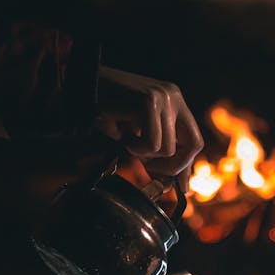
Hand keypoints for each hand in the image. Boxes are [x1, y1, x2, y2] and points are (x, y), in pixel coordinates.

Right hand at [97, 65, 203, 192]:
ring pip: (168, 149)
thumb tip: (175, 183)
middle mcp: (173, 96)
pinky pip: (152, 144)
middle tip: (151, 170)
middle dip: (174, 167)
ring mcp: (162, 97)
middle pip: (194, 145)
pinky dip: (136, 148)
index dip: (186, 165)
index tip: (181, 186)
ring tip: (127, 141)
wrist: (80, 88)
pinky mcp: (148, 102)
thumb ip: (157, 154)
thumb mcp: (137, 134)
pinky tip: (123, 136)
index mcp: (174, 101)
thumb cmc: (106, 111)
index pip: (194, 140)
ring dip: (144, 154)